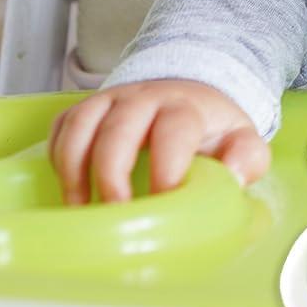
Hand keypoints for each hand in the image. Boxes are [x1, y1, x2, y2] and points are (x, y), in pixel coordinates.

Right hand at [47, 78, 270, 204]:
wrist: (191, 92)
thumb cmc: (212, 129)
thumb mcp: (242, 141)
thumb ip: (246, 159)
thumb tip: (232, 178)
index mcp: (186, 107)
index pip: (173, 130)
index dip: (166, 167)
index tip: (164, 201)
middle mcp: (145, 97)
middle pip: (118, 128)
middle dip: (112, 175)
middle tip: (117, 214)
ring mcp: (111, 100)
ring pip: (81, 124)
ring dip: (75, 170)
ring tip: (83, 210)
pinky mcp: (88, 108)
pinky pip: (62, 126)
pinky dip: (60, 158)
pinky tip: (72, 189)